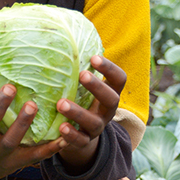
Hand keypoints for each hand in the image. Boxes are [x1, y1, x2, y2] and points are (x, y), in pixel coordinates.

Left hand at [53, 55, 125, 170]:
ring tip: (60, 104)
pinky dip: (71, 135)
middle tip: (81, 74)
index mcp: (109, 94)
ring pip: (93, 122)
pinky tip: (60, 128)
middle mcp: (107, 111)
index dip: (109, 68)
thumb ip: (76, 70)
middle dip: (97, 86)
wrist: (79, 138)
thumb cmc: (79, 102)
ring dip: (77, 112)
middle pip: (111, 99)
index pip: (118, 79)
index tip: (93, 57)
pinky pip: (80, 141)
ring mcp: (97, 128)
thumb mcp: (81, 88)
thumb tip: (61, 35)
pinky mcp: (85, 143)